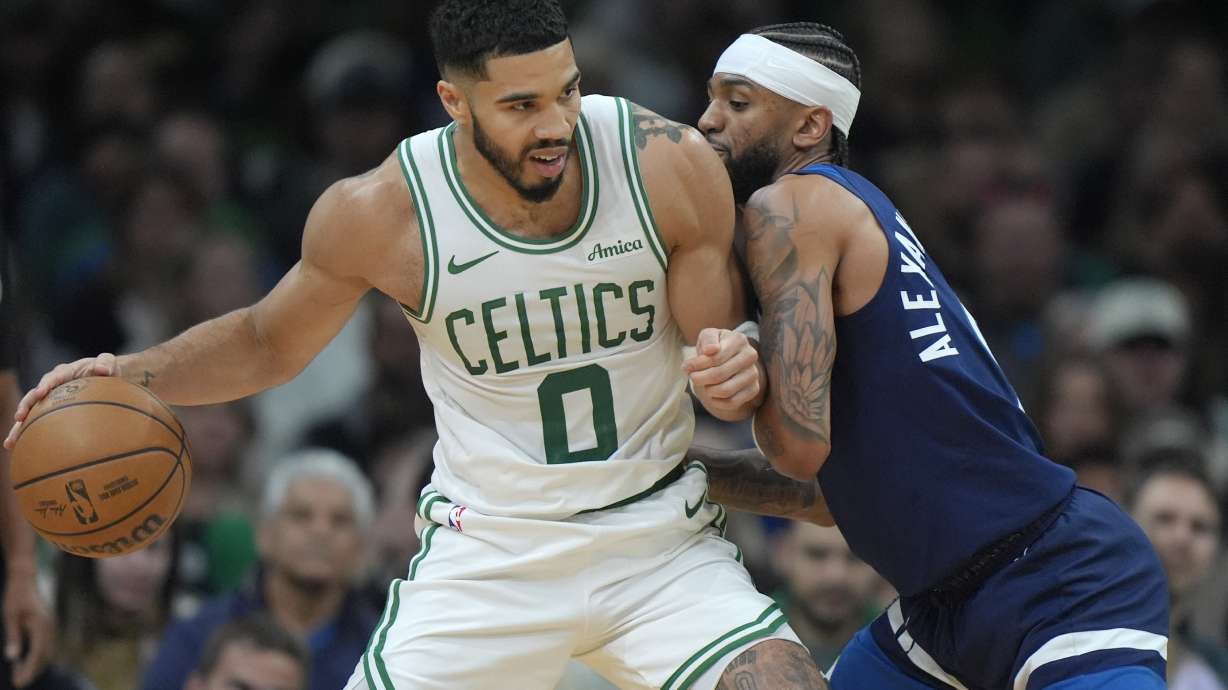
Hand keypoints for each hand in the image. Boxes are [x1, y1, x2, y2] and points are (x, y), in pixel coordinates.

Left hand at [3, 568, 50, 686]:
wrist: (24, 578)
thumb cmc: (15, 597)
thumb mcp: (9, 617)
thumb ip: (13, 637)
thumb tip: (13, 658)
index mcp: (41, 626)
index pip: (37, 654)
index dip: (28, 670)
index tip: (18, 683)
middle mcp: (49, 627)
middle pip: (44, 655)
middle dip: (32, 671)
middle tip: (18, 684)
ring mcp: (49, 626)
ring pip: (46, 651)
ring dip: (35, 665)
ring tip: (20, 676)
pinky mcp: (46, 625)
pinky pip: (44, 645)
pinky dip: (37, 656)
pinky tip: (25, 661)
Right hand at [4, 354, 119, 449]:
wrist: (105, 377)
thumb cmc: (106, 369)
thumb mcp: (109, 363)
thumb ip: (106, 362)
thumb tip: (102, 370)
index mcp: (65, 372)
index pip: (53, 377)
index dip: (46, 385)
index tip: (40, 393)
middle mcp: (52, 385)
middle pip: (35, 396)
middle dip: (26, 406)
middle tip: (19, 417)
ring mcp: (50, 399)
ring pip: (31, 413)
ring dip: (20, 427)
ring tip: (10, 442)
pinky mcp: (51, 410)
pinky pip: (38, 423)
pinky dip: (29, 435)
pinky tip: (19, 449)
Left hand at [683, 328, 763, 420]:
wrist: (732, 358)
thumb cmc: (717, 346)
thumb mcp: (708, 336)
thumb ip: (707, 339)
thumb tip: (710, 350)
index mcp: (739, 340)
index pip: (715, 358)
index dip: (696, 365)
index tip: (686, 367)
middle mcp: (750, 356)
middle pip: (719, 375)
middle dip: (700, 378)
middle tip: (692, 378)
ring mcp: (753, 374)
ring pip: (725, 390)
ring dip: (708, 390)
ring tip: (703, 385)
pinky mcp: (754, 390)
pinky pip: (732, 402)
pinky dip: (717, 401)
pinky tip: (711, 394)